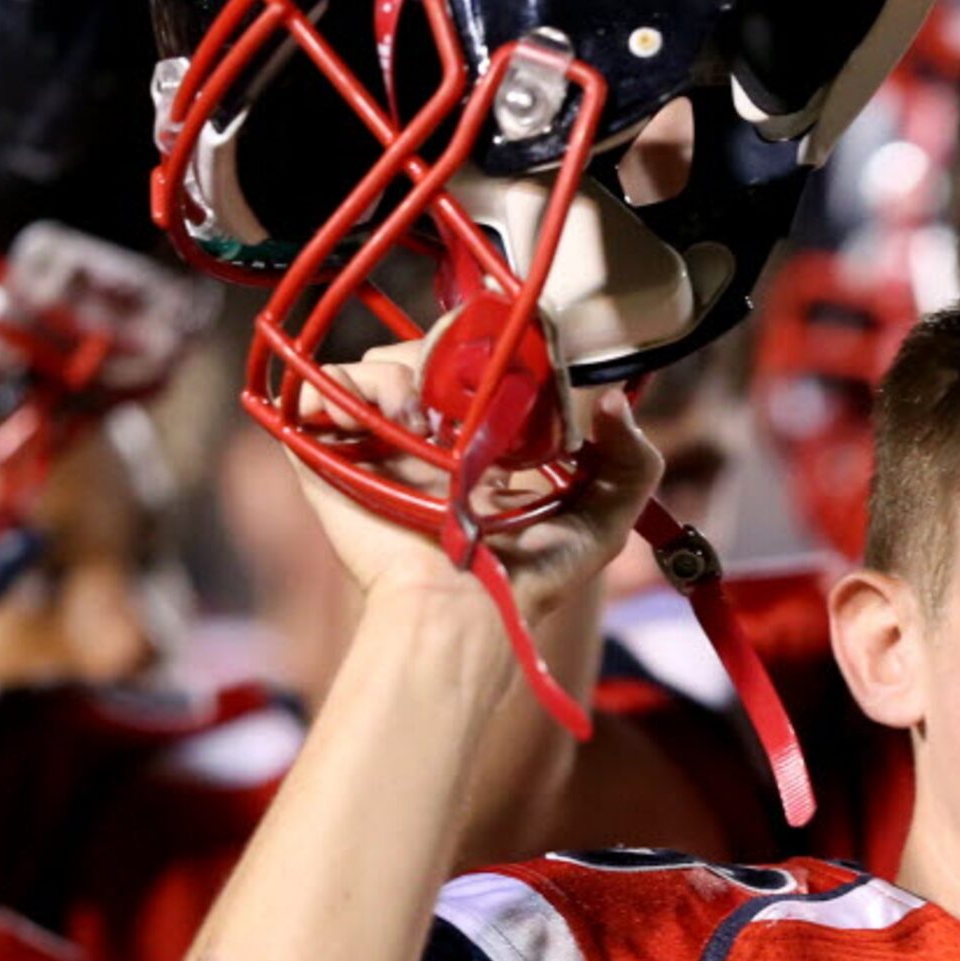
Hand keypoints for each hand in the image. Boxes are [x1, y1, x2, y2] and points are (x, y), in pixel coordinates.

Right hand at [285, 348, 662, 630]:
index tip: (513, 366)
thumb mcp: (603, 520)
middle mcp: (430, 441)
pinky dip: (350, 384)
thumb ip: (632, 461)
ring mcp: (380, 446)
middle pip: (431, 354)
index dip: (498, 353)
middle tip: (463, 390)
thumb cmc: (528, 578)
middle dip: (450, 353)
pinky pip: (327, 387)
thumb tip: (612, 399)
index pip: (484, 369)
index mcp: (485, 447)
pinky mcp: (333, 455)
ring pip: (383, 362)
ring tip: (422, 417)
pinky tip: (386, 418)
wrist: (462, 607)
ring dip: (404, 370)